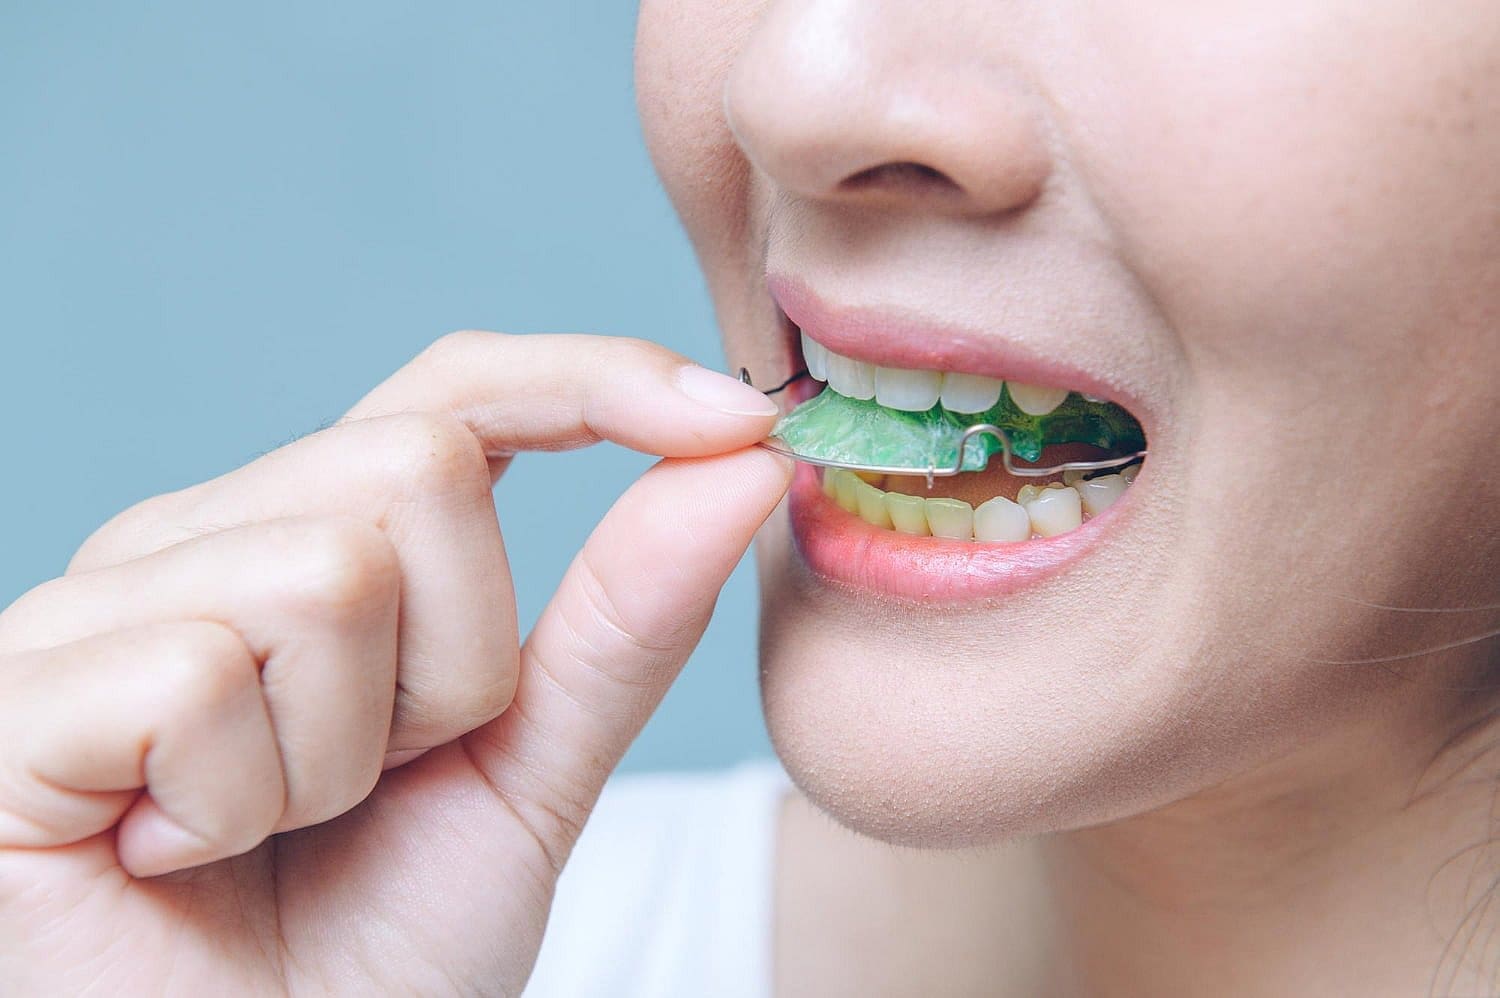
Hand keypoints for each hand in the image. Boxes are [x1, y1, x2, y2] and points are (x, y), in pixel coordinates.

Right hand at [0, 332, 789, 994]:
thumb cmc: (382, 943)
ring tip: (284, 825)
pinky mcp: (18, 701)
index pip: (456, 393)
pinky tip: (178, 853)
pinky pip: (196, 676)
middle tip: (384, 780)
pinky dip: (241, 801)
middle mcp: (197, 540)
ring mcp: (94, 610)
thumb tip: (742, 459)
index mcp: (311, 535)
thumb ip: (623, 617)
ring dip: (352, 748)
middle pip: (416, 470)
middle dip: (459, 665)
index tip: (741, 420)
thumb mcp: (530, 767)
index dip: (595, 384)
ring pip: (325, 573)